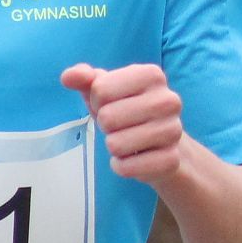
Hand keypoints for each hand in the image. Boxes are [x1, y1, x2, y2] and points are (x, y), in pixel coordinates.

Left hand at [60, 63, 185, 182]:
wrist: (163, 141)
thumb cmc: (128, 109)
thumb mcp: (106, 89)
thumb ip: (84, 78)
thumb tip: (68, 77)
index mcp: (152, 75)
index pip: (100, 89)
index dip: (97, 101)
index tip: (113, 103)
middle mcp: (169, 100)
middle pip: (107, 117)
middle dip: (106, 125)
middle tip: (120, 125)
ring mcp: (173, 131)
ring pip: (116, 144)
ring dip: (114, 146)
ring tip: (128, 140)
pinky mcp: (170, 160)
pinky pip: (127, 167)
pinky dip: (121, 166)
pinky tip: (133, 158)